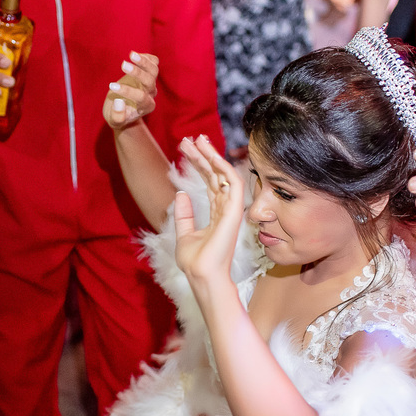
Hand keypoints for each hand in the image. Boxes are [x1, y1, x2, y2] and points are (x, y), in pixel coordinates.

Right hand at [103, 51, 159, 130]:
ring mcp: (150, 83)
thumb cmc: (118, 117)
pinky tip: (135, 55)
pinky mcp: (148, 74)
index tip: (112, 86)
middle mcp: (150, 94)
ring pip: (153, 70)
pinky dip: (147, 58)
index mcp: (145, 106)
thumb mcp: (115, 121)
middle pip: (149, 81)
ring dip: (144, 62)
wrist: (124, 113)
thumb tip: (119, 102)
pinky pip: (154, 64)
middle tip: (123, 65)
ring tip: (131, 55)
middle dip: (137, 73)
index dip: (127, 91)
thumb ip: (117, 115)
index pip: (140, 97)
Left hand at [174, 136, 245, 287]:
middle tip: (189, 139)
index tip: (187, 149)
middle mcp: (225, 209)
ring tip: (197, 140)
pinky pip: (233, 183)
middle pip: (216, 176)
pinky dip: (224, 167)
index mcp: (216, 214)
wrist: (201, 275)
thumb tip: (181, 193)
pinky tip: (211, 155)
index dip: (200, 165)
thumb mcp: (184, 233)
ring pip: (225, 175)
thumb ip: (184, 214)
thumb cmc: (195, 261)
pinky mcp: (234, 212)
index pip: (210, 183)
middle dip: (203, 156)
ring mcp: (231, 210)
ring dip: (212, 156)